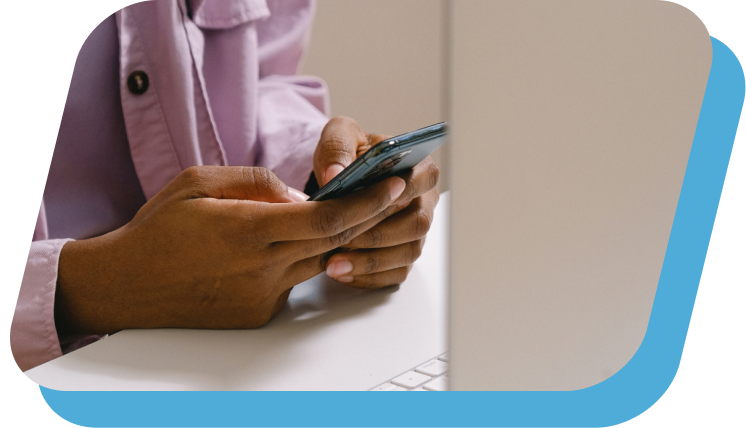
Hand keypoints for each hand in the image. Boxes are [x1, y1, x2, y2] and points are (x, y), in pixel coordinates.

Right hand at [54, 166, 406, 336]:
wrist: (127, 285)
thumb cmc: (158, 229)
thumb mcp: (200, 183)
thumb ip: (257, 182)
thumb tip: (301, 195)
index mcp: (247, 229)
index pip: (326, 217)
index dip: (366, 202)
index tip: (392, 186)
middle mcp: (260, 268)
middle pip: (334, 242)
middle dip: (367, 217)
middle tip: (389, 196)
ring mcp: (262, 296)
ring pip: (318, 262)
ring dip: (337, 239)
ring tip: (347, 214)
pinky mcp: (258, 314)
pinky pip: (294, 282)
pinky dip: (302, 260)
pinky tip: (291, 245)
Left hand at [313, 117, 439, 287]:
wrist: (340, 179)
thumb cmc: (348, 156)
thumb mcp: (340, 137)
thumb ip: (338, 147)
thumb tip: (336, 173)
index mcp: (417, 168)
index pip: (425, 180)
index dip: (403, 193)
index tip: (375, 202)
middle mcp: (423, 201)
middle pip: (417, 224)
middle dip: (378, 235)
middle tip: (343, 239)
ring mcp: (414, 231)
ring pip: (407, 253)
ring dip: (371, 261)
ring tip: (334, 263)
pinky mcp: (402, 255)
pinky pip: (395, 274)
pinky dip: (369, 277)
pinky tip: (342, 273)